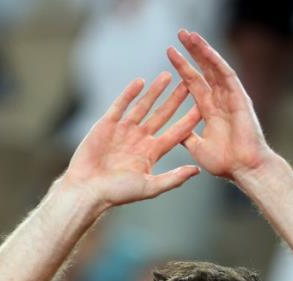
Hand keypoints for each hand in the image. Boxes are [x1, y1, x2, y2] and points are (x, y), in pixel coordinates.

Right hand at [65, 72, 200, 205]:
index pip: (175, 134)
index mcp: (152, 154)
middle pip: (162, 116)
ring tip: (167, 76)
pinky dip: (129, 93)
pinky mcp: (107, 124)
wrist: (89, 189)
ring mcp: (123, 131)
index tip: (203, 108)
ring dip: (155, 92)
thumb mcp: (150, 188)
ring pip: (143, 106)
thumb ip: (173, 179)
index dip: (188, 121)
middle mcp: (140, 140)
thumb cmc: (118, 193)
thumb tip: (197, 170)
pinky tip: (140, 82)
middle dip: (176, 100)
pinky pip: (120, 105)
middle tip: (190, 83)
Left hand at [167, 30, 271, 180]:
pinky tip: (204, 48)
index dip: (183, 68)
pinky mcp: (239, 97)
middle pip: (203, 70)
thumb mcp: (198, 148)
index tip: (170, 54)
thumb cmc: (225, 163)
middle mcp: (220, 100)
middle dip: (191, 53)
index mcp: (209, 111)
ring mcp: (230, 97)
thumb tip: (175, 132)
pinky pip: (225, 74)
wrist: (244, 168)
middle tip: (179, 34)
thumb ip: (187, 136)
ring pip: (214, 68)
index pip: (194, 84)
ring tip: (188, 35)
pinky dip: (215, 60)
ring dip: (201, 51)